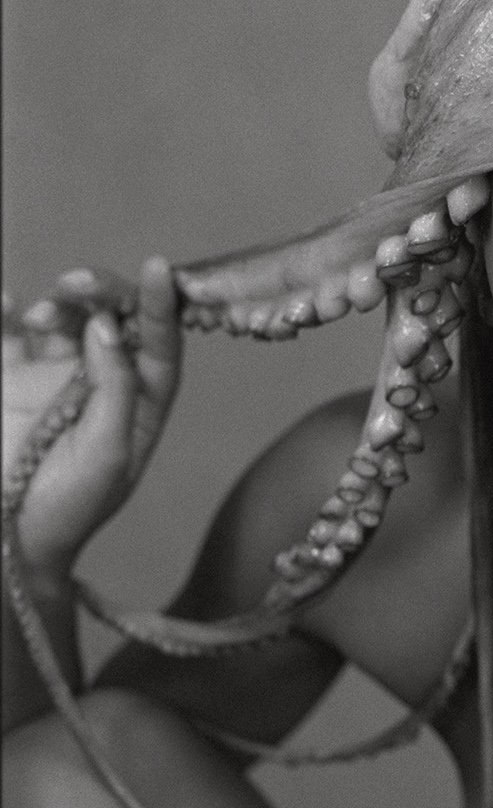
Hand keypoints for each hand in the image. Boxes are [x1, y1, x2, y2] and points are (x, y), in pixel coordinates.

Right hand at [3, 257, 181, 578]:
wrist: (8, 537)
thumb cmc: (68, 509)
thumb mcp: (105, 458)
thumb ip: (115, 392)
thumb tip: (110, 328)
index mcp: (140, 404)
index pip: (159, 347)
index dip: (162, 307)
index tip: (160, 271)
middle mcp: (102, 381)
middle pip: (115, 320)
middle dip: (105, 293)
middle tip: (79, 284)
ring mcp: (54, 375)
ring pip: (68, 319)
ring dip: (62, 304)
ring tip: (45, 316)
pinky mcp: (11, 377)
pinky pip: (9, 333)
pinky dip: (8, 312)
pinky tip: (9, 304)